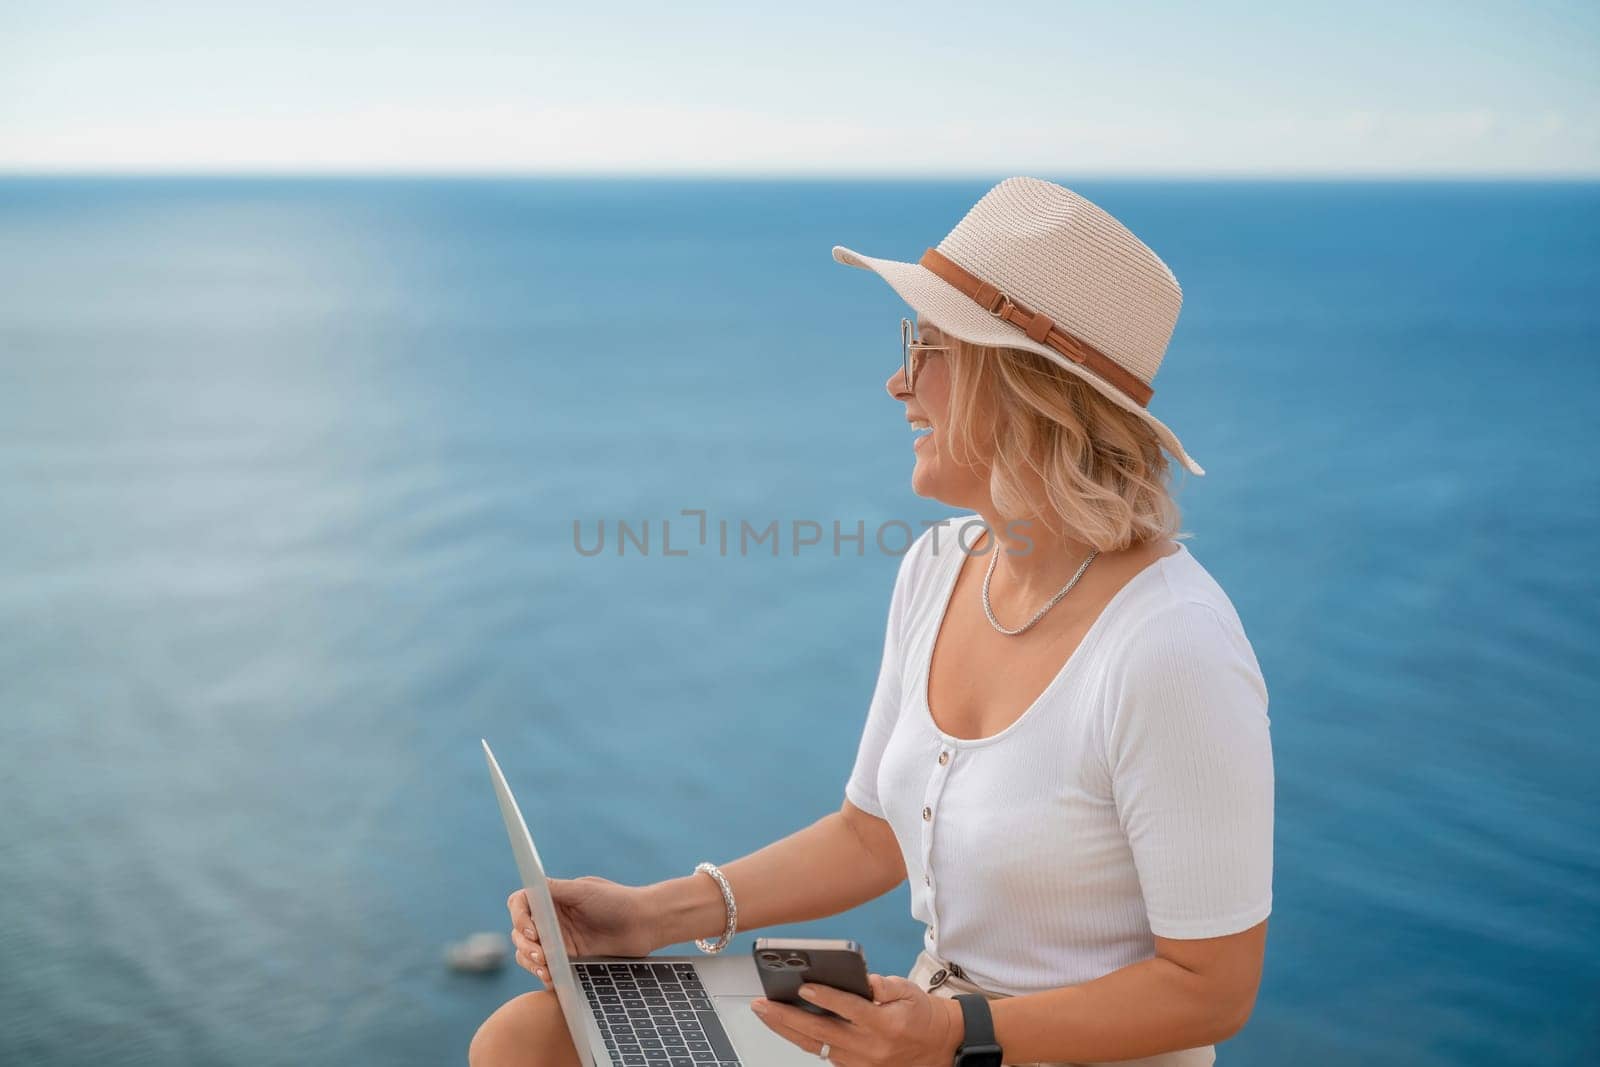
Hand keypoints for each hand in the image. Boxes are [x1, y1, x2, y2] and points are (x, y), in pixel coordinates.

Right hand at [506, 876, 659, 985]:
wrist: (644, 923)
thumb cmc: (617, 900)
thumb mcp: (584, 890)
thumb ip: (555, 888)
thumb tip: (530, 885)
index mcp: (552, 898)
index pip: (520, 905)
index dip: (519, 918)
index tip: (533, 931)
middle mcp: (551, 918)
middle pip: (520, 933)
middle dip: (525, 946)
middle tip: (542, 956)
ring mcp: (558, 940)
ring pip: (528, 953)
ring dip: (530, 962)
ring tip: (546, 970)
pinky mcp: (568, 959)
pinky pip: (546, 969)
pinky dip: (543, 975)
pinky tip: (552, 979)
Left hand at [750, 972, 964, 1066]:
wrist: (939, 1046)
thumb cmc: (921, 1015)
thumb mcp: (909, 990)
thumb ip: (883, 984)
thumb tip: (859, 978)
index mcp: (884, 1024)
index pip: (850, 1009)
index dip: (826, 998)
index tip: (803, 987)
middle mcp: (869, 1047)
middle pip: (820, 1032)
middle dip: (786, 1017)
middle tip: (761, 1003)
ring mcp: (860, 1062)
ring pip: (815, 1046)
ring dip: (786, 1029)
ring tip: (764, 1012)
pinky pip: (823, 1054)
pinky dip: (803, 1039)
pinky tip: (785, 1025)